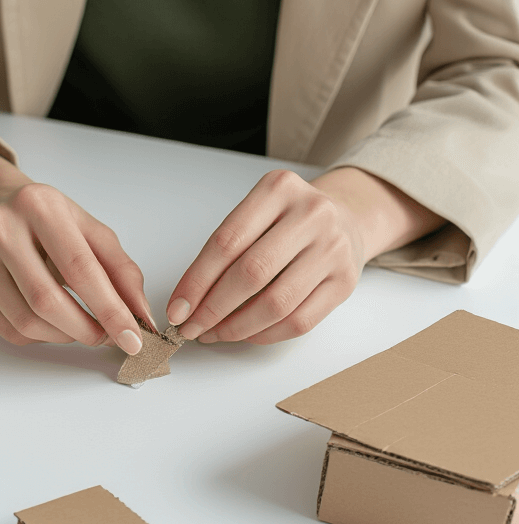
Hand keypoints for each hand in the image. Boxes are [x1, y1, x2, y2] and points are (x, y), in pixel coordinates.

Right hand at [0, 145, 151, 351]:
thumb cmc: (45, 218)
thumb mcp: (89, 228)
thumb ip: (120, 270)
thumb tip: (140, 315)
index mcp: (39, 206)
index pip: (79, 269)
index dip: (109, 309)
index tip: (132, 336)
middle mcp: (0, 228)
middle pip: (47, 301)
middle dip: (87, 330)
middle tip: (108, 337)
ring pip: (26, 322)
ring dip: (65, 336)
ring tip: (82, 327)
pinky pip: (8, 330)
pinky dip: (40, 337)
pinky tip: (53, 323)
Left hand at [166, 170, 364, 345]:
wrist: (346, 220)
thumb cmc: (289, 220)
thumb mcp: (258, 213)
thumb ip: (225, 249)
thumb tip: (188, 300)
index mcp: (279, 189)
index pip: (227, 241)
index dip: (197, 280)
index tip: (177, 308)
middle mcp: (311, 214)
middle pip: (251, 273)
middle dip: (212, 308)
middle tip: (191, 327)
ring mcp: (333, 248)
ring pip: (276, 303)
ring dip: (237, 327)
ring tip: (215, 333)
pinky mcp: (345, 282)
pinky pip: (299, 321)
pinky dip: (265, 335)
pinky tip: (246, 334)